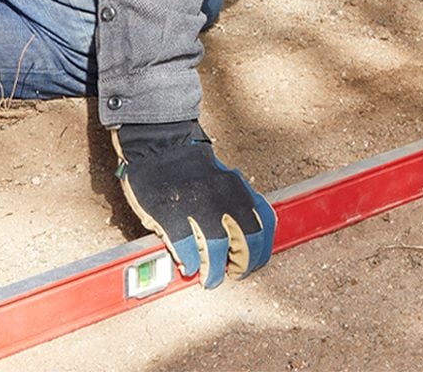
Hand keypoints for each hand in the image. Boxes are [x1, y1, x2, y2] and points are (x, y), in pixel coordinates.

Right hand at [112, 119, 274, 288]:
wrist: (159, 143)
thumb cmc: (190, 166)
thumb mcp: (222, 179)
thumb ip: (233, 202)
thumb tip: (240, 235)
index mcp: (238, 189)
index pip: (263, 224)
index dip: (261, 248)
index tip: (255, 260)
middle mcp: (223, 198)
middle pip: (246, 241)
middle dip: (244, 263)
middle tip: (235, 273)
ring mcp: (197, 207)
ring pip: (217, 249)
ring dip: (216, 271)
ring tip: (210, 279)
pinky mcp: (170, 214)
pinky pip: (185, 247)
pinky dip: (190, 262)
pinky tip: (189, 267)